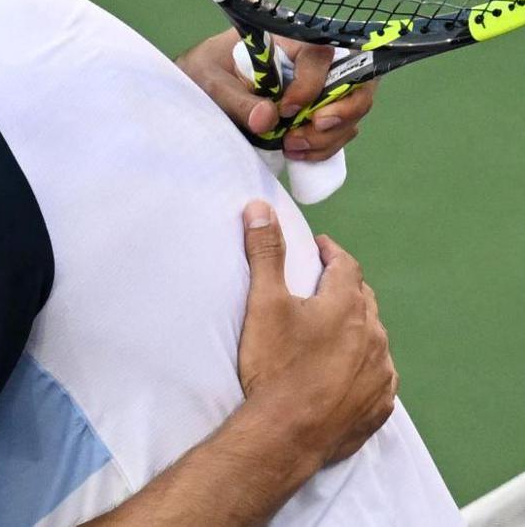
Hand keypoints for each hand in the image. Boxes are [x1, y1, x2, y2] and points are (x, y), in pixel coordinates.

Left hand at [175, 28, 376, 160]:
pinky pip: (338, 131)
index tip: (286, 109)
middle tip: (300, 136)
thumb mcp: (208, 79)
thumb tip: (268, 118)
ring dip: (329, 136)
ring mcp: (319, 90)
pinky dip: (324, 147)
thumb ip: (236, 98)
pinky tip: (298, 154)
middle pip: (354, 81)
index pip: (320, 55)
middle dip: (340, 113)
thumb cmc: (203, 71)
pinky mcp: (315, 115)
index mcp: (287, 42)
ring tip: (291, 147)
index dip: (312, 83)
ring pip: (351, 110)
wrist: (199, 88)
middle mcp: (311, 64)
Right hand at [236, 200, 395, 465]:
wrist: (287, 432)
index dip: (332, 253)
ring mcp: (380, 372)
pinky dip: (364, 367)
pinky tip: (345, 373)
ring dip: (357, 329)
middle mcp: (373, 335)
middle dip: (345, 288)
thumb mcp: (263, 303)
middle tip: (323, 286)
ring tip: (333, 333)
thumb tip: (260, 209)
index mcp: (347, 305)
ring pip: (374, 339)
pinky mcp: (380, 405)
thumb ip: (265, 253)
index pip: (346, 266)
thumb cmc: (275, 366)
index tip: (320, 248)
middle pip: (364, 300)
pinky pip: (377, 376)